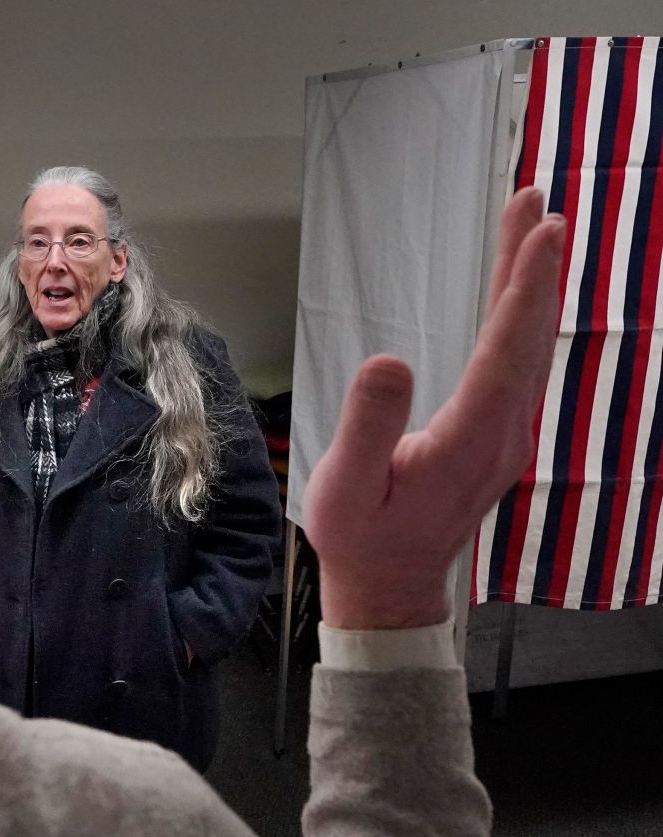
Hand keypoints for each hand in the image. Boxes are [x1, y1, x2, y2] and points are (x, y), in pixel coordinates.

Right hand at [302, 187, 566, 629]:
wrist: (390, 584)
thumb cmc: (361, 535)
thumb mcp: (346, 486)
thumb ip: (367, 426)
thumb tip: (388, 361)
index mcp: (467, 443)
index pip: (504, 352)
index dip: (523, 288)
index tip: (539, 231)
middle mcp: (502, 436)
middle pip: (530, 338)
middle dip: (536, 266)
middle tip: (535, 202)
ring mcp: (506, 437)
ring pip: (531, 349)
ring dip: (534, 285)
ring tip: (531, 228)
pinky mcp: (498, 437)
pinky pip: (520, 364)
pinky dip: (524, 316)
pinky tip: (518, 294)